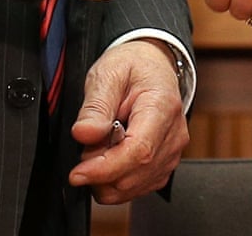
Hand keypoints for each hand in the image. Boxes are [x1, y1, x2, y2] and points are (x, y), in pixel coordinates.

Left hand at [68, 39, 188, 204]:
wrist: (152, 64)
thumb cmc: (133, 66)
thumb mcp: (108, 73)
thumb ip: (96, 106)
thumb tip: (84, 134)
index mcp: (162, 106)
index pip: (138, 152)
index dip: (106, 169)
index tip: (78, 173)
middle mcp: (174, 132)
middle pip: (135, 174)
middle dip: (101, 173)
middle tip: (86, 148)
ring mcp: (173, 150)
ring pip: (135, 186)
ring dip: (107, 179)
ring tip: (100, 147)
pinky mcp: (166, 163)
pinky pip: (139, 187)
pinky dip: (117, 182)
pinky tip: (111, 157)